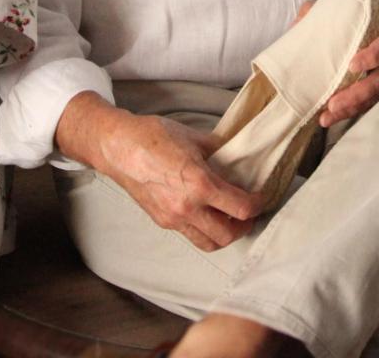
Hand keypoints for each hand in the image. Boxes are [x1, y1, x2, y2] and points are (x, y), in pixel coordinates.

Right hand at [97, 111, 262, 251]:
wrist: (117, 146)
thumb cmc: (153, 136)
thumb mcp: (194, 138)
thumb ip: (220, 151)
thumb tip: (239, 155)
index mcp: (200, 184)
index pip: (241, 208)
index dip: (258, 203)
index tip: (261, 196)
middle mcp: (187, 207)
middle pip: (228, 235)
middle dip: (244, 226)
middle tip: (249, 212)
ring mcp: (173, 218)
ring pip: (209, 243)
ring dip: (224, 235)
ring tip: (230, 219)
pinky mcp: (162, 221)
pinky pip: (190, 235)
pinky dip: (204, 230)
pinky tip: (206, 213)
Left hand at [317, 0, 378, 126]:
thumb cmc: (363, 10)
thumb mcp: (346, 3)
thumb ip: (321, 10)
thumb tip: (295, 26)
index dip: (372, 57)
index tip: (352, 66)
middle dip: (357, 94)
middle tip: (333, 104)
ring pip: (374, 95)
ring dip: (351, 107)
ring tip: (327, 117)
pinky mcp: (377, 82)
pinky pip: (368, 101)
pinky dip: (350, 110)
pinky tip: (330, 117)